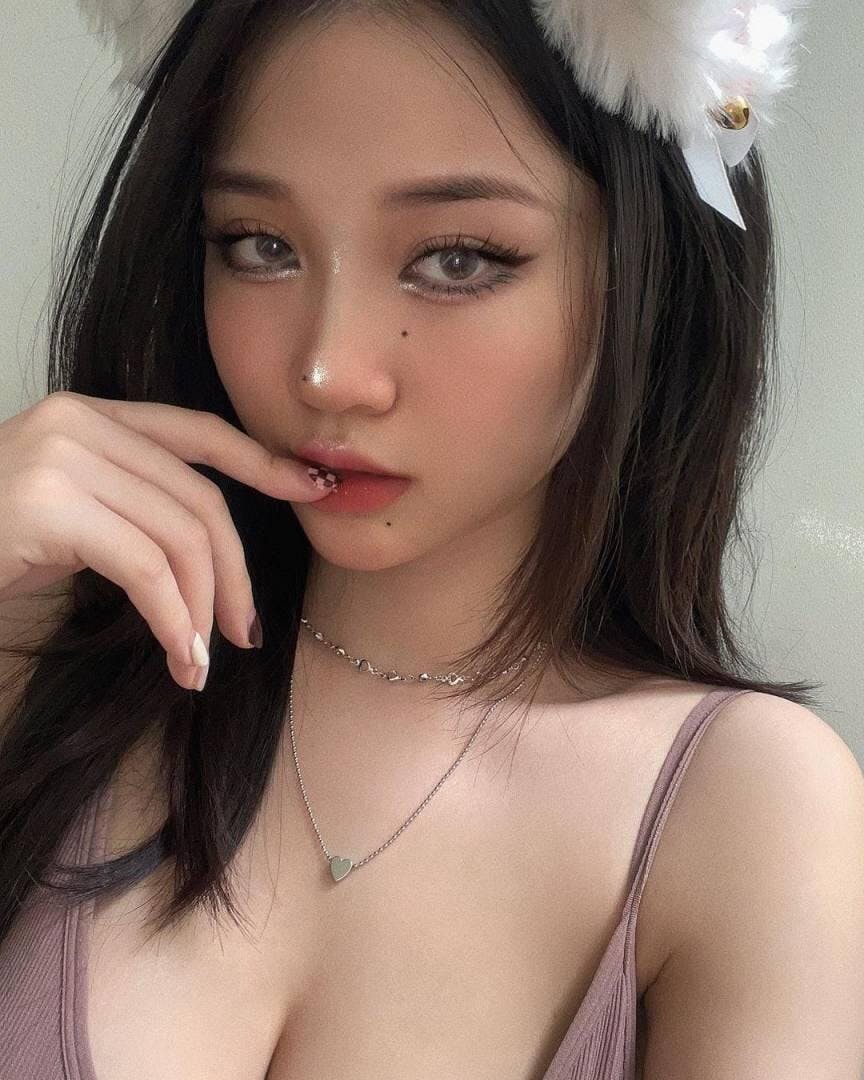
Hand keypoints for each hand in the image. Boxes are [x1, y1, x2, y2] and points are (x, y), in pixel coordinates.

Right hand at [0, 391, 332, 689]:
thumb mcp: (72, 521)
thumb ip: (133, 510)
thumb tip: (214, 556)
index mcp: (89, 416)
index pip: (197, 432)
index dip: (260, 462)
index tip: (309, 488)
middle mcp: (78, 422)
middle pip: (199, 498)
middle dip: (235, 572)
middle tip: (246, 633)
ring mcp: (59, 455)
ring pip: (180, 537)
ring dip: (203, 611)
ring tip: (202, 662)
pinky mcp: (44, 503)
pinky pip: (146, 569)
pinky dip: (175, 622)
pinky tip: (182, 662)